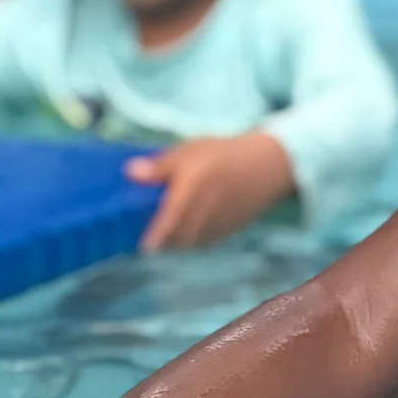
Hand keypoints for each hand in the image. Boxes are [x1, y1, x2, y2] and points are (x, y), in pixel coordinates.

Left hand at [123, 131, 293, 251]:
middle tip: (151, 237)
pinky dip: (195, 239)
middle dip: (163, 242)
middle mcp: (202, 216)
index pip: (164, 228)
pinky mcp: (229, 229)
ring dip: (178, 242)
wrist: (268, 165)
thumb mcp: (188, 152)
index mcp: (188, 196)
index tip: (141, 245)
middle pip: (175, 241)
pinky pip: (206, 240)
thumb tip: (129, 174)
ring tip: (169, 233)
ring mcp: (217, 225)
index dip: (151, 240)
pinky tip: (191, 228)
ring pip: (191, 243)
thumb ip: (159, 167)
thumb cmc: (224, 154)